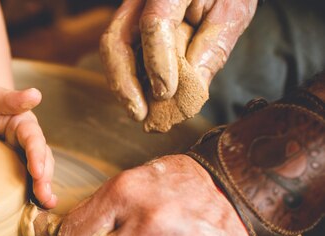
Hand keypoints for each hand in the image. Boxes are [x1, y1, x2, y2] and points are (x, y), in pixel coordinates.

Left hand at [0, 86, 56, 207]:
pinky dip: (37, 193)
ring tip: (48, 204)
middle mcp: (31, 141)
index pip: (34, 140)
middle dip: (45, 178)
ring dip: (45, 188)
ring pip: (42, 172)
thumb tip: (36, 94)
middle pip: (43, 159)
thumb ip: (13, 98)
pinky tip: (41, 207)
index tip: (38, 171)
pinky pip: (32, 180)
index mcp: (25, 125)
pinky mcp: (21, 166)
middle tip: (45, 196)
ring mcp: (27, 155)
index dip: (37, 155)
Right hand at [100, 0, 256, 120]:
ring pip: (114, 48)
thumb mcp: (233, 10)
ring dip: (124, 85)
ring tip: (140, 111)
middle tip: (139, 113)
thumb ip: (214, 46)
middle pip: (117, 39)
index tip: (165, 93)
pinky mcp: (132, 23)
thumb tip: (193, 89)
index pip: (154, 23)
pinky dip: (132, 77)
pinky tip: (144, 97)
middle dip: (124, 81)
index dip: (157, 62)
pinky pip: (123, 51)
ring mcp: (132, 9)